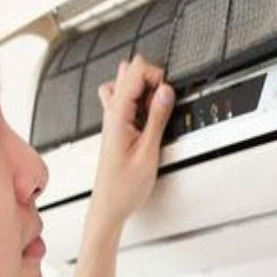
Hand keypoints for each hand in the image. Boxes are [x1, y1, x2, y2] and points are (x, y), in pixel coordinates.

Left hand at [91, 55, 174, 230]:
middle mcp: (111, 113)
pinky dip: (140, 102)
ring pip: (126, 84)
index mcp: (117, 114)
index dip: (156, 75)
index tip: (167, 93)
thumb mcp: (148, 152)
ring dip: (145, 90)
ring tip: (155, 110)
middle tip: (162, 102)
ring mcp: (112, 119)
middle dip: (151, 78)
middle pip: (129, 72)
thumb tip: (166, 90)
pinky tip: (149, 118)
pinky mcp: (117, 127)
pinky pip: (126, 101)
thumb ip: (158, 117)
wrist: (109, 206)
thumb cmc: (124, 187)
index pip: (135, 71)